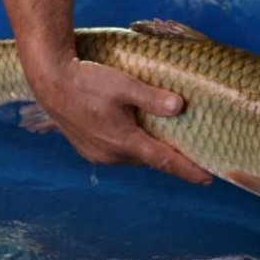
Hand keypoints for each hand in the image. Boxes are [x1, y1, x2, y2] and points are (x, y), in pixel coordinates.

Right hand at [28, 56, 213, 184]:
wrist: (50, 81)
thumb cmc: (87, 81)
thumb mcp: (124, 85)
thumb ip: (152, 97)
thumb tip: (179, 107)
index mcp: (124, 142)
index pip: (164, 161)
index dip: (188, 171)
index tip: (209, 179)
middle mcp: (112, 155)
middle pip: (150, 158)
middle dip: (169, 156)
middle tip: (191, 149)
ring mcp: (98, 154)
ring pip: (133, 155)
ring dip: (148, 148)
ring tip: (163, 137)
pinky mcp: (88, 149)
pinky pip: (118, 152)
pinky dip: (131, 145)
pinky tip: (134, 131)